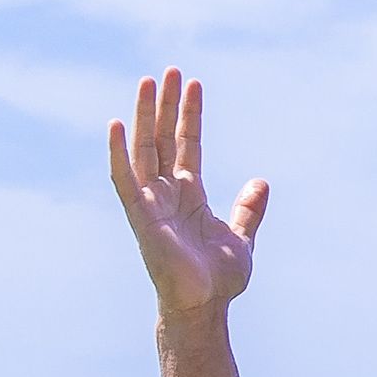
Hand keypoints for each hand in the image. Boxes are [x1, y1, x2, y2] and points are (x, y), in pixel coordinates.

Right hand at [109, 68, 270, 322]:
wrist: (205, 307)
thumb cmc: (218, 279)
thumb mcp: (242, 237)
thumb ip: (249, 209)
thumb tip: (261, 181)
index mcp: (189, 194)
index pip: (186, 144)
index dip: (189, 114)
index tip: (193, 83)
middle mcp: (166, 193)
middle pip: (161, 138)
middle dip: (166, 104)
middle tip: (169, 70)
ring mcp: (151, 202)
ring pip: (143, 149)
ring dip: (145, 116)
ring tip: (148, 82)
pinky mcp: (140, 217)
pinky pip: (124, 180)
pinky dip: (118, 153)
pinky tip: (116, 125)